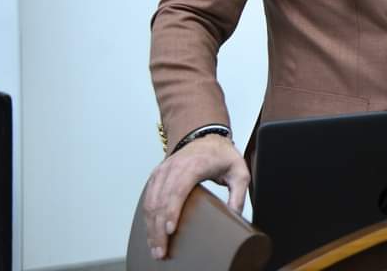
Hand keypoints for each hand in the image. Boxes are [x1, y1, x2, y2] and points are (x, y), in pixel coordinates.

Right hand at [142, 133, 249, 259]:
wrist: (207, 137)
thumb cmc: (222, 155)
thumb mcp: (239, 172)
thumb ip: (238, 195)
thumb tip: (235, 217)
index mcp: (194, 164)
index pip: (178, 188)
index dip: (172, 210)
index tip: (170, 230)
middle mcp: (174, 167)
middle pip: (161, 200)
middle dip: (158, 228)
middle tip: (162, 250)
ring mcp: (163, 170)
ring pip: (151, 201)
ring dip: (150, 226)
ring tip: (155, 247)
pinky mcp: (157, 175)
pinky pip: (148, 197)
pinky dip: (147, 217)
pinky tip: (150, 232)